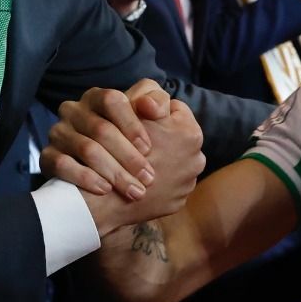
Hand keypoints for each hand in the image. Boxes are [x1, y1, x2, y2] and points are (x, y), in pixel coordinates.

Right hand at [42, 79, 170, 198]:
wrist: (107, 178)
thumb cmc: (132, 142)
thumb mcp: (150, 119)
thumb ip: (157, 104)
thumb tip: (150, 106)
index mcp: (97, 97)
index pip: (111, 100)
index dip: (131, 123)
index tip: (149, 148)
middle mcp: (74, 110)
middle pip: (101, 129)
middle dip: (128, 156)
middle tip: (148, 178)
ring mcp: (58, 133)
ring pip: (86, 149)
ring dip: (113, 172)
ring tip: (134, 190)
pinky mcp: (47, 156)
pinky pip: (62, 165)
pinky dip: (86, 178)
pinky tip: (105, 189)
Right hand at [79, 98, 205, 238]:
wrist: (103, 198)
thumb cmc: (112, 147)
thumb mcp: (130, 110)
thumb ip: (148, 98)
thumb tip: (154, 103)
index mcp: (189, 133)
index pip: (176, 109)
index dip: (154, 110)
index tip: (140, 117)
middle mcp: (197, 159)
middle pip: (178, 138)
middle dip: (161, 138)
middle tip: (141, 143)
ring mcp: (188, 184)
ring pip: (175, 164)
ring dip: (160, 162)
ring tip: (139, 164)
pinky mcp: (177, 203)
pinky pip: (169, 187)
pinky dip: (157, 184)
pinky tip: (137, 181)